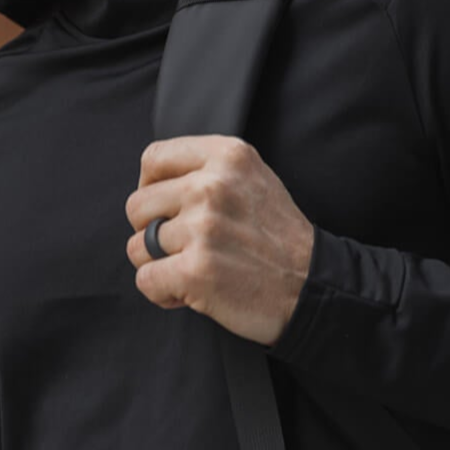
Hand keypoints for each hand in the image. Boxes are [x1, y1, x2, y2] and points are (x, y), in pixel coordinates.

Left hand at [125, 135, 314, 346]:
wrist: (312, 286)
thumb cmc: (278, 238)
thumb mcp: (252, 179)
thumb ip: (207, 170)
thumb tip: (152, 182)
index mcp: (227, 156)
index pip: (153, 158)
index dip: (151, 188)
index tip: (166, 210)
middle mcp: (213, 186)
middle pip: (137, 205)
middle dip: (152, 232)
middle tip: (185, 248)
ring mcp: (203, 228)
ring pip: (137, 247)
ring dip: (160, 266)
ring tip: (194, 269)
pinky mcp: (196, 270)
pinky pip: (146, 280)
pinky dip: (163, 293)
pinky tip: (191, 292)